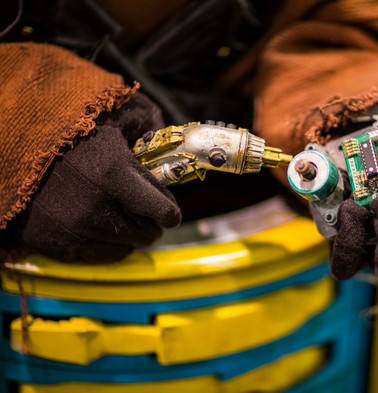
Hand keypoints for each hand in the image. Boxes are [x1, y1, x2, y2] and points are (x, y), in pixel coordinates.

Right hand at [11, 93, 181, 260]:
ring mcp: (73, 229)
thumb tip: (173, 145)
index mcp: (115, 174)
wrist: (12, 141)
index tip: (169, 211)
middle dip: (151, 224)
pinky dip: (106, 246)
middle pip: (145, 233)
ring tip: (124, 220)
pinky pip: (97, 256)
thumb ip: (151, 125)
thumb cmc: (71, 125)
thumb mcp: (118, 113)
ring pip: (124, 248)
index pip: (163, 211)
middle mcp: (96, 208)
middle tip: (147, 215)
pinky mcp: (53, 243)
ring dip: (129, 236)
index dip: (170, 212)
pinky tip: (103, 229)